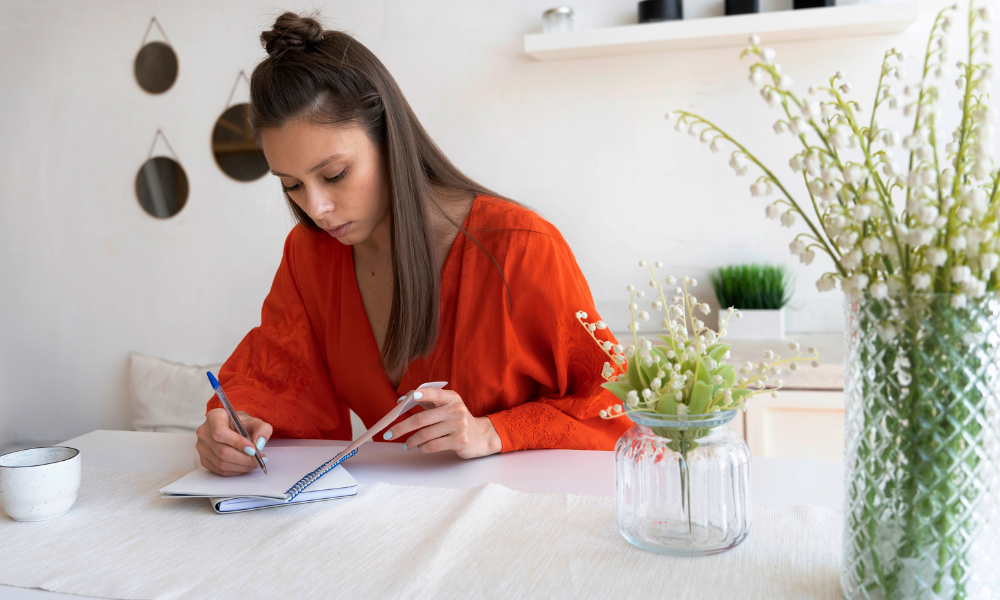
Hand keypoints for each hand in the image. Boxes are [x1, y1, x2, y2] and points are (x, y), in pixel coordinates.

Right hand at [196, 408, 272, 476]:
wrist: (233, 428)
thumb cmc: (242, 424)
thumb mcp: (255, 421)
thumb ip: (262, 429)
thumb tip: (259, 444)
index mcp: (214, 417)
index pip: (220, 432)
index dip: (237, 443)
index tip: (253, 449)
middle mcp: (204, 432)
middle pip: (222, 451)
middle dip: (244, 458)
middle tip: (259, 459)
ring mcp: (201, 447)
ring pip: (221, 463)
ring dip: (241, 466)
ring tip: (255, 463)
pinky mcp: (204, 459)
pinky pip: (219, 470)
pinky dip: (235, 471)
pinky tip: (245, 466)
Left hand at [382, 389, 501, 458]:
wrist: (479, 436)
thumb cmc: (455, 420)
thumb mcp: (445, 406)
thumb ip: (426, 401)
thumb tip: (401, 400)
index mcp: (451, 398)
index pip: (435, 394)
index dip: (423, 394)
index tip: (411, 398)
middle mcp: (456, 410)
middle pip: (422, 419)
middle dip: (401, 427)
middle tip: (389, 434)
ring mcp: (459, 425)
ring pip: (425, 434)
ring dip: (411, 441)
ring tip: (406, 445)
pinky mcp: (459, 441)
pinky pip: (433, 445)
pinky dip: (422, 448)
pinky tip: (420, 447)